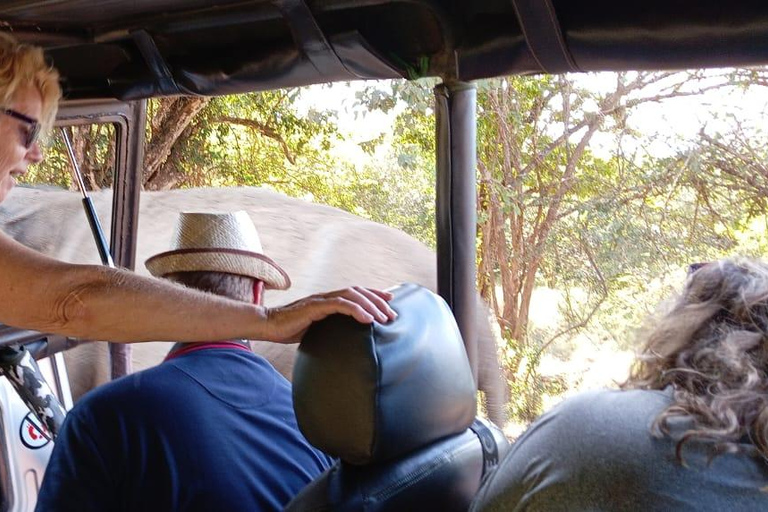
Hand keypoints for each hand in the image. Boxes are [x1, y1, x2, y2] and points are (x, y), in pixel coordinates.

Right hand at [261, 287, 396, 342]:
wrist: (267, 325)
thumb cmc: (289, 329)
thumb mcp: (316, 330)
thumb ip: (329, 330)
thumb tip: (345, 342)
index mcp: (328, 301)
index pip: (356, 293)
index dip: (374, 295)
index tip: (390, 302)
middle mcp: (327, 297)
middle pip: (358, 292)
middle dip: (377, 302)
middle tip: (392, 315)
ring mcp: (320, 300)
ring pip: (351, 295)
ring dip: (370, 305)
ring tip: (382, 318)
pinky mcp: (314, 306)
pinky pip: (339, 305)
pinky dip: (355, 310)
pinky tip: (366, 319)